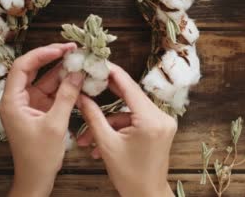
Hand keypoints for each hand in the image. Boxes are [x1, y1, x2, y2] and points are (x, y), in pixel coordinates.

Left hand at [0, 43, 84, 196]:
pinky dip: (64, 85)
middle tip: (72, 48)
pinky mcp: (39, 110)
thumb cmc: (39, 156)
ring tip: (78, 60)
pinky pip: (51, 91)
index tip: (61, 48)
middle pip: (32, 69)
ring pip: (44, 79)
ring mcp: (29, 104)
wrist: (36, 179)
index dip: (41, 54)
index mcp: (12, 101)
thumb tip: (77, 73)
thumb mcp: (55, 124)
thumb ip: (67, 96)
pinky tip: (77, 78)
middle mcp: (17, 99)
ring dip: (61, 71)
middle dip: (52, 58)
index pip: (22, 67)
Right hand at [76, 64, 175, 196]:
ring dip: (108, 122)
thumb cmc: (129, 175)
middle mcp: (162, 117)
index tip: (99, 62)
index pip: (129, 86)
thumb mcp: (106, 144)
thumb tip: (80, 95)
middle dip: (106, 96)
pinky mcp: (160, 129)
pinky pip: (135, 120)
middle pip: (130, 97)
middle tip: (89, 82)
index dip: (113, 73)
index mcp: (151, 119)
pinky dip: (118, 128)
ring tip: (85, 138)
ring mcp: (163, 122)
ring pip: (129, 112)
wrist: (147, 195)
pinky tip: (99, 143)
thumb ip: (93, 116)